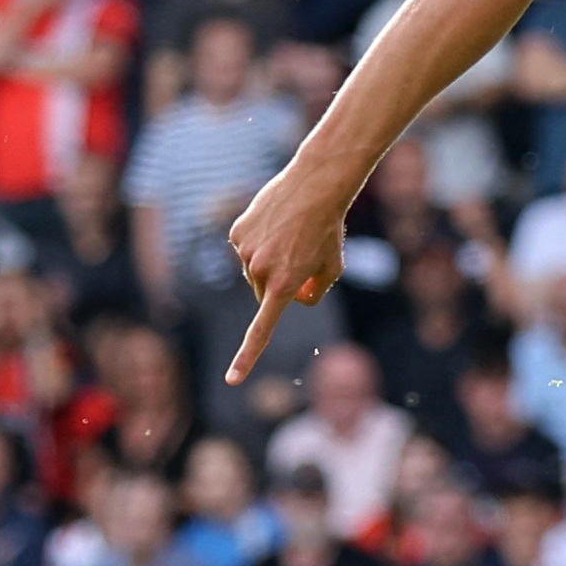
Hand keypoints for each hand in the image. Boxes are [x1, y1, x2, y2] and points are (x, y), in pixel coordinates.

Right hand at [222, 163, 349, 382]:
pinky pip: (245, 247)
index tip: (232, 380)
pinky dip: (257, 241)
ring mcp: (245, 251)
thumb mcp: (333, 268)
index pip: (262, 330)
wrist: (316, 185)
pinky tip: (275, 224)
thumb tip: (294, 300)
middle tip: (299, 258)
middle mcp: (260, 272)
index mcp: (285, 286)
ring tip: (289, 235)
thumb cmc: (328, 229)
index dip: (247, 357)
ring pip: (253, 270)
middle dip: (277, 285)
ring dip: (268, 261)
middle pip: (263, 294)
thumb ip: (313, 293)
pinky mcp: (237, 233)